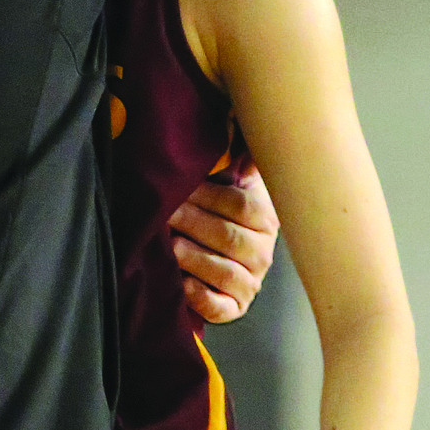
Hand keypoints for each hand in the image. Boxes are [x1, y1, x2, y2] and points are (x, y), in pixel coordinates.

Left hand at [168, 163, 278, 322]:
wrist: (225, 258)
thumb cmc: (219, 212)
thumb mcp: (232, 182)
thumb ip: (236, 158)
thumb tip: (237, 121)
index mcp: (265, 217)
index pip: (239, 205)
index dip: (207, 196)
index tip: (179, 188)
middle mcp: (263, 252)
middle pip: (228, 237)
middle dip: (193, 223)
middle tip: (164, 213)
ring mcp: (250, 282)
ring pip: (224, 272)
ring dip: (195, 258)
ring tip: (170, 246)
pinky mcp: (234, 308)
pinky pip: (220, 307)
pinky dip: (201, 299)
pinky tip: (182, 286)